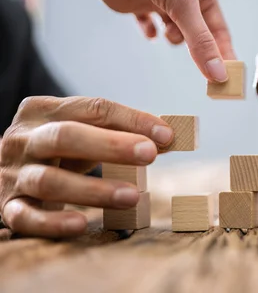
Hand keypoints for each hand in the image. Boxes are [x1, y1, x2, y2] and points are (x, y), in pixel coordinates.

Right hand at [0, 96, 172, 237]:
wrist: (8, 171)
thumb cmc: (60, 149)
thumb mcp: (86, 133)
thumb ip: (124, 132)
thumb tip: (168, 137)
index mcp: (44, 110)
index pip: (92, 108)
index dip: (132, 120)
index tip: (166, 134)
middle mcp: (23, 139)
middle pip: (66, 136)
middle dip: (111, 146)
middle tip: (150, 154)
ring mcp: (12, 173)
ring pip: (49, 180)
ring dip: (94, 189)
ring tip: (132, 196)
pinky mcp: (7, 206)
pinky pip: (26, 217)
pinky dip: (54, 222)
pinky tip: (82, 224)